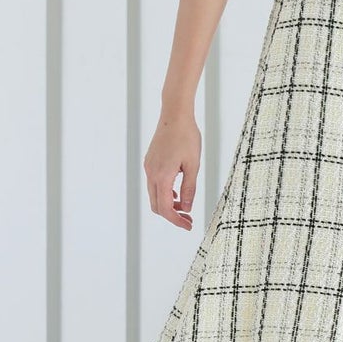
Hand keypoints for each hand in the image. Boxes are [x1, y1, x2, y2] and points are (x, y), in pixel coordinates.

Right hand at [145, 110, 201, 229]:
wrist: (175, 115)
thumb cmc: (187, 136)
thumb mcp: (193, 165)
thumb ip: (189, 188)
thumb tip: (187, 208)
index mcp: (162, 176)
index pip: (165, 208)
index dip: (176, 220)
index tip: (188, 226)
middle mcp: (151, 173)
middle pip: (157, 205)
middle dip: (172, 215)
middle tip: (188, 219)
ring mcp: (149, 167)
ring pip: (155, 195)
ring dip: (168, 204)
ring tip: (185, 207)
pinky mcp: (150, 162)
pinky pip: (154, 184)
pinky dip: (165, 193)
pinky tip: (178, 192)